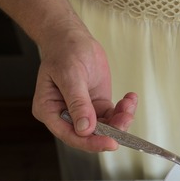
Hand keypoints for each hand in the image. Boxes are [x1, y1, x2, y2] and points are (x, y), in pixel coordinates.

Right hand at [33, 25, 136, 151]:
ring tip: (129, 103)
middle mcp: (64, 115)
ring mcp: (82, 112)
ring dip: (120, 120)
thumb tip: (85, 129)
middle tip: (126, 119)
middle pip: (89, 135)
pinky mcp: (96, 106)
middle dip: (110, 131)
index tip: (109, 142)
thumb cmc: (64, 51)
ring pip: (104, 128)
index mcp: (49, 110)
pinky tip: (130, 99)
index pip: (69, 135)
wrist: (72, 38)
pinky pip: (112, 116)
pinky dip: (123, 111)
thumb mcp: (70, 75)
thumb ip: (78, 103)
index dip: (90, 142)